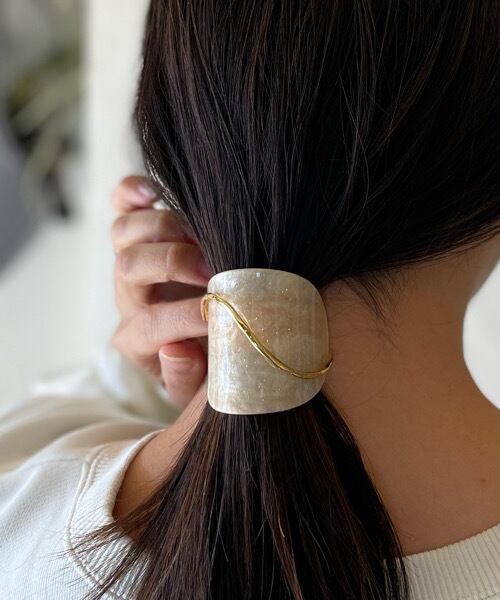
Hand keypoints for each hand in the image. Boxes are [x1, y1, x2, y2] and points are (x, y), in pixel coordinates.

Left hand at [110, 175, 209, 409]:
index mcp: (138, 339)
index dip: (185, 318)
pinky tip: (154, 192)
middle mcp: (129, 297)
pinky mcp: (139, 233)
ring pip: (125, 231)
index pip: (151, 326)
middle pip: (131, 268)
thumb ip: (187, 377)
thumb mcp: (197, 387)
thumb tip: (176, 348)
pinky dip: (133, 192)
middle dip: (174, 264)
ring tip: (202, 235)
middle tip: (213, 270)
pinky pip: (123, 204)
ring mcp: (131, 260)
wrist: (199, 338)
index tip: (223, 312)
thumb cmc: (205, 362)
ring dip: (164, 228)